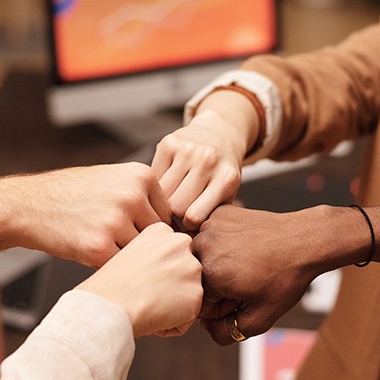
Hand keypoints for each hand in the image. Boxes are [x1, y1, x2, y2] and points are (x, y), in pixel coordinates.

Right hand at [3, 163, 171, 267]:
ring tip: (111, 255)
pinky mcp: (99, 247)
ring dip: (130, 259)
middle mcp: (133, 195)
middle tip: (129, 253)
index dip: (153, 229)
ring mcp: (116, 221)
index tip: (136, 235)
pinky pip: (121, 266)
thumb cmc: (74, 195)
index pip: (167, 213)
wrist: (29, 205)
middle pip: (159, 235)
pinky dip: (112, 268)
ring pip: (142, 253)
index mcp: (141, 176)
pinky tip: (96, 259)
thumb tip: (177, 225)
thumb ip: (144, 196)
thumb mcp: (114, 179)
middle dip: (145, 247)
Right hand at [77, 222, 202, 337]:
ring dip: (171, 306)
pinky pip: (188, 317)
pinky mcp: (197, 294)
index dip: (155, 274)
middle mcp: (182, 243)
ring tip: (147, 304)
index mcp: (162, 230)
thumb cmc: (110, 286)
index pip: (171, 256)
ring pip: (187, 294)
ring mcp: (192, 268)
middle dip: (168, 288)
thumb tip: (165, 274)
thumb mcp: (129, 254)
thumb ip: (153, 256)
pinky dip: (172, 324)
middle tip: (143, 293)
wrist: (110, 304)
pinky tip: (153, 316)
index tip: (139, 279)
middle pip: (183, 273)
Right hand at [152, 108, 248, 230]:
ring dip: (163, 200)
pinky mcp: (169, 142)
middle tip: (177, 213)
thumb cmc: (221, 173)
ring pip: (162, 193)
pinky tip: (166, 183)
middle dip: (175, 214)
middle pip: (176, 206)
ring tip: (171, 200)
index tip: (188, 224)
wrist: (220, 133)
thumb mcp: (226, 195)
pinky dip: (156, 184)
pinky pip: (153, 176)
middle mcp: (208, 161)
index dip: (188, 226)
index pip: (194, 217)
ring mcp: (188, 150)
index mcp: (226, 178)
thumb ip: (210, 218)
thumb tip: (185, 245)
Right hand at [192, 205, 324, 344]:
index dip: (223, 307)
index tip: (243, 296)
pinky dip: (223, 243)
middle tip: (247, 278)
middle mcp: (202, 247)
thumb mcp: (260, 319)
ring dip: (218, 263)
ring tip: (247, 261)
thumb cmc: (285, 278)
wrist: (304, 240)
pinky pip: (210, 237)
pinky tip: (245, 245)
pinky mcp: (217, 213)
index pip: (199, 304)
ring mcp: (209, 226)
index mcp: (209, 275)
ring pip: (202, 258)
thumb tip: (206, 326)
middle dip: (218, 285)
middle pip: (198, 280)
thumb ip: (225, 333)